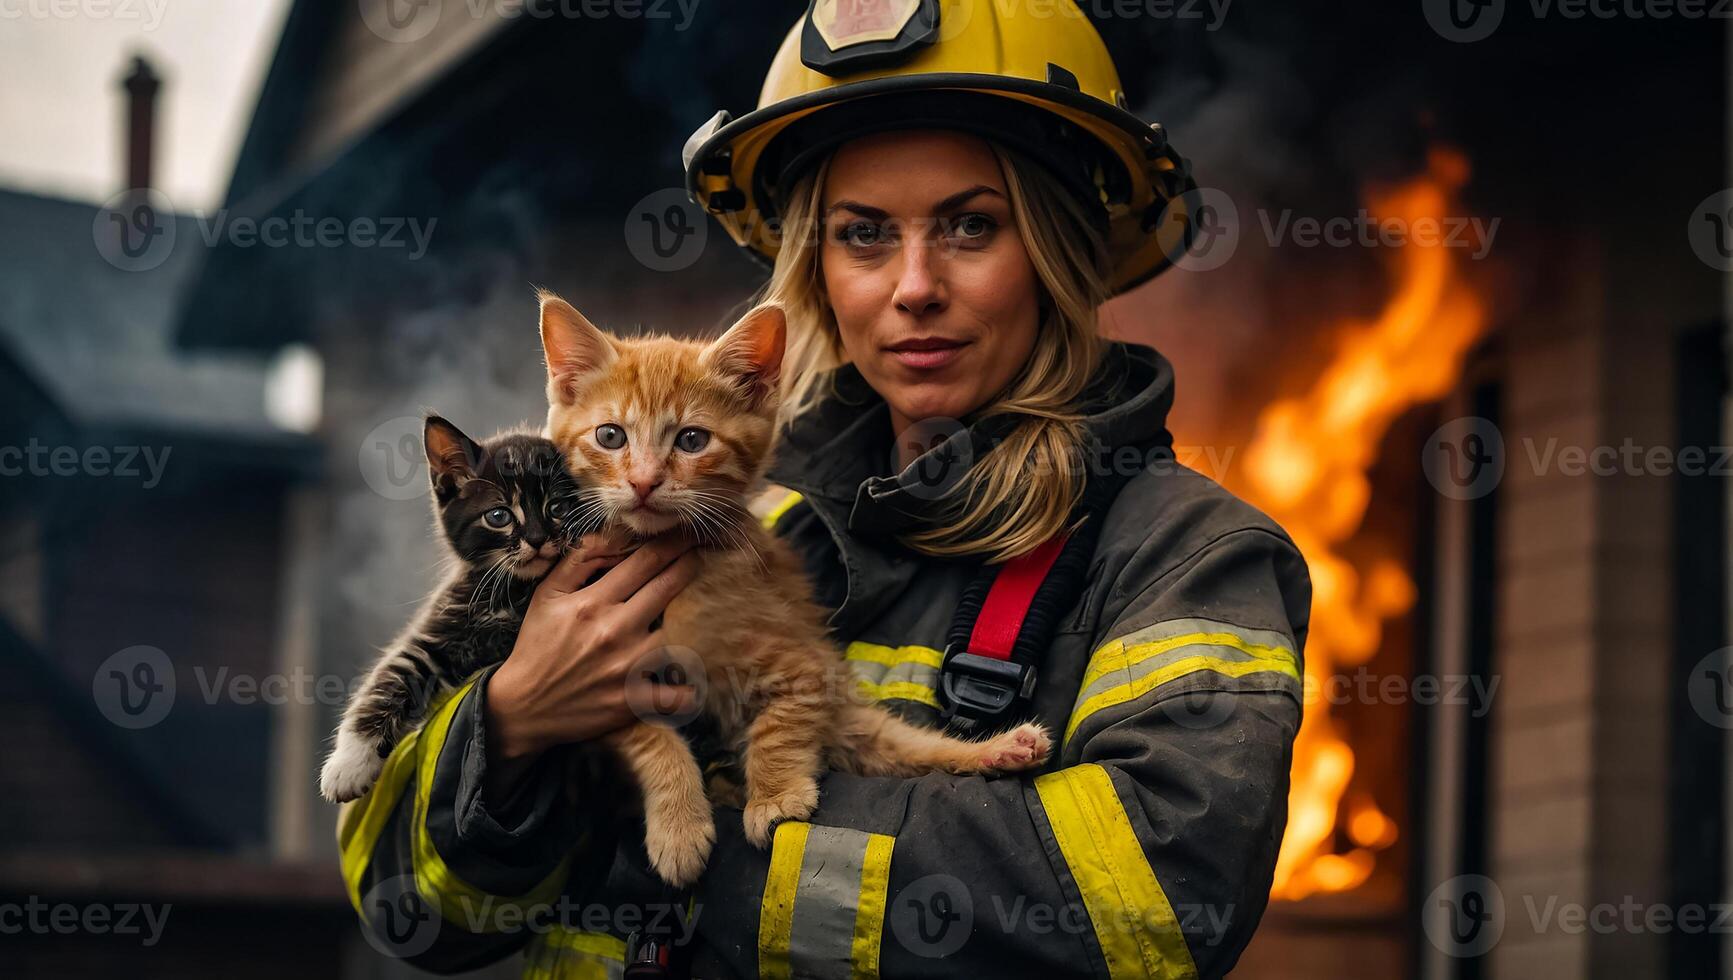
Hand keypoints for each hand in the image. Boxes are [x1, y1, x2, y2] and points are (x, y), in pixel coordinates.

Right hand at [483, 529, 700, 794]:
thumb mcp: (547, 595)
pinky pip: (678, 695)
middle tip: (704, 557)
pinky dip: (689, 690)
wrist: (523, 707)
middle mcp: (614, 631)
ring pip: (681, 636)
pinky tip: (693, 680)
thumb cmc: (538, 646)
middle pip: (669, 588)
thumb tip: (614, 536)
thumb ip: (579, 561)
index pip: (646, 561)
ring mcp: (627, 668)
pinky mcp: (633, 702)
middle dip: (691, 566)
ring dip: (698, 624)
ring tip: (707, 615)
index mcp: (592, 602)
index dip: (674, 543)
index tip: (690, 534)